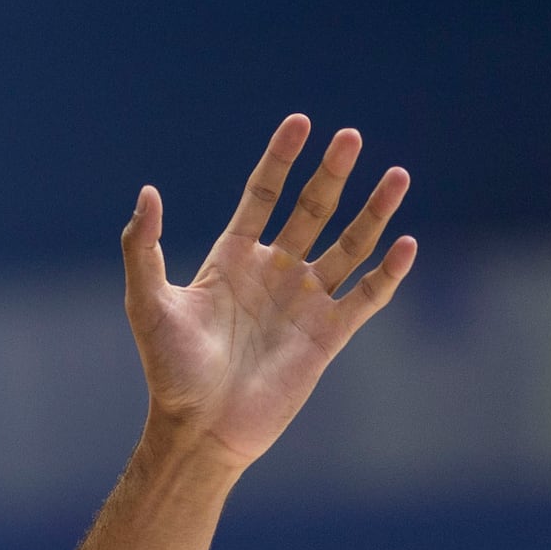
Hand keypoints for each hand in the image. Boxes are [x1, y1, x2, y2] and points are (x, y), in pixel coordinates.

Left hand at [121, 115, 416, 468]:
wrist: (202, 427)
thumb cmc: (169, 368)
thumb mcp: (148, 301)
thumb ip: (144, 246)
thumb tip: (147, 192)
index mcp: (232, 258)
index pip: (263, 195)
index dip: (281, 159)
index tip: (301, 123)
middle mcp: (273, 272)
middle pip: (311, 210)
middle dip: (331, 174)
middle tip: (351, 137)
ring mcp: (304, 302)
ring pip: (348, 246)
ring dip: (373, 213)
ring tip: (397, 175)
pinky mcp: (328, 336)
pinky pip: (366, 297)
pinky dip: (388, 272)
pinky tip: (406, 243)